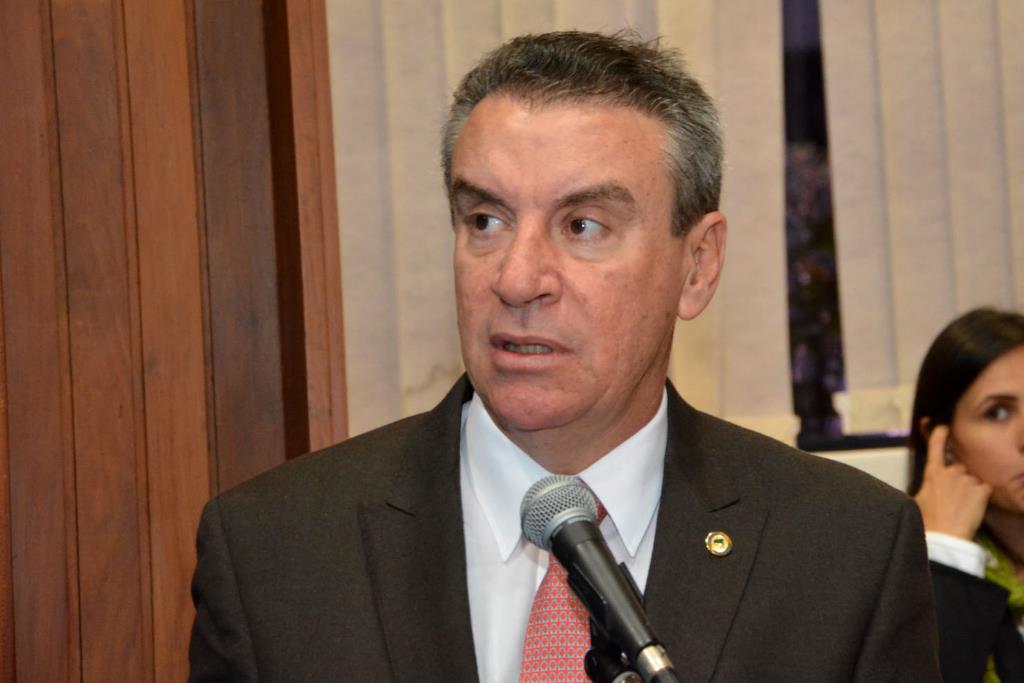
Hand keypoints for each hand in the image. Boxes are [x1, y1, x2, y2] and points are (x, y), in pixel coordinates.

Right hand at [913, 425, 990, 539]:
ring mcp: (967, 480)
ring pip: (973, 479)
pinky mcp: (982, 491)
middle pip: (959, 468)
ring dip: (971, 488)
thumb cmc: (927, 521)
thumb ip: (926, 486)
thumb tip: (929, 486)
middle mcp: (950, 472)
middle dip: (959, 478)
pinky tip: (974, 508)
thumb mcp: (917, 500)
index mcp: (932, 473)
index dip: (940, 434)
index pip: (936, 445)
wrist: (944, 536)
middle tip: (954, 498)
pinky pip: (985, 488)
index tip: (944, 428)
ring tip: (963, 507)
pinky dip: (982, 496)